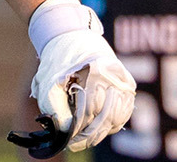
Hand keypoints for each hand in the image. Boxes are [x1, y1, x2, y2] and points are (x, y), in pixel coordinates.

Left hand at [27, 0, 135, 151]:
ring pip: (118, 116)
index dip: (79, 128)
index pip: (90, 109)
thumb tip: (65, 131)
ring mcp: (123, 79)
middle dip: (90, 134)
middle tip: (76, 144)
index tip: (70, 139)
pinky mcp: (127, 83)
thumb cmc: (57, 57)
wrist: (70, 33)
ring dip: (103, 131)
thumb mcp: (49, 80)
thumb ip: (56, 106)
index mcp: (95, 71)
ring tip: (87, 139)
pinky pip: (125, 110)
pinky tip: (104, 129)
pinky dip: (115, 122)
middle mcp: (114, 76)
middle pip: (106, 116)